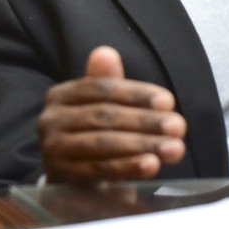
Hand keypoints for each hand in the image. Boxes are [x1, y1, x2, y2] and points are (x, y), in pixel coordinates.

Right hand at [38, 46, 186, 184]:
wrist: (71, 175)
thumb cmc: (92, 132)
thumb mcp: (100, 105)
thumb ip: (107, 81)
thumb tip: (106, 52)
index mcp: (61, 95)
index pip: (101, 88)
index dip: (136, 94)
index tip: (169, 101)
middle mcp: (50, 119)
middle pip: (105, 116)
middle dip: (146, 121)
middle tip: (178, 126)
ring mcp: (53, 149)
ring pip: (104, 143)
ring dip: (144, 145)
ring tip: (174, 148)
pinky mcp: (62, 176)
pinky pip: (100, 170)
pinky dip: (128, 167)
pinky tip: (152, 165)